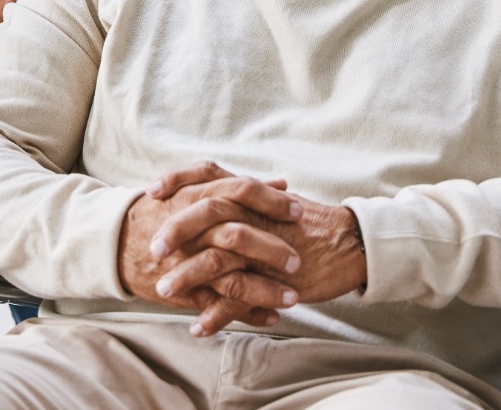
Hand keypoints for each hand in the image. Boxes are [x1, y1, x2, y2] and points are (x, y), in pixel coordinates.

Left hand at [149, 163, 366, 331]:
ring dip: (187, 277)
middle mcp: (253, 213)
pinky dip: (217, 314)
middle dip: (175, 230)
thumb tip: (210, 190)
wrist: (349, 241)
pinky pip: (240, 298)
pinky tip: (199, 326)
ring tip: (163, 291)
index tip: (151, 192)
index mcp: (249, 193)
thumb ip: (241, 194)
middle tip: (152, 248)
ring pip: (217, 259)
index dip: (177, 180)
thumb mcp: (271, 199)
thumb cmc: (307, 221)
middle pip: (206, 213)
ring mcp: (264, 246)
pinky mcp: (275, 278)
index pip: (207, 174)